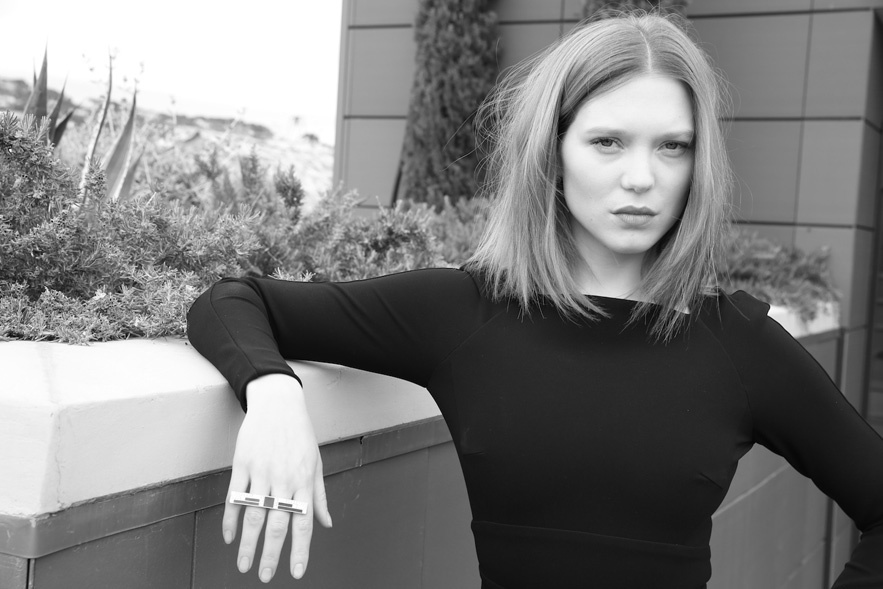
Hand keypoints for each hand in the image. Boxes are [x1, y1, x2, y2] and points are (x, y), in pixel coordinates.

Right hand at [223, 374, 332, 581]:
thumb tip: (327, 523)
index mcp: (304, 481)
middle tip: (266, 576)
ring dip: (248, 544)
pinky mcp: (242, 464)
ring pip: (253, 515)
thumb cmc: (300, 434)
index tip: (297, 572)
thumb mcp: (316, 463)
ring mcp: (262, 472)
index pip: (303, 522)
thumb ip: (319, 496)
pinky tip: (230, 537)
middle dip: (271, 554)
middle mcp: (284, 479)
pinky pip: (234, 497)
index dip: (300, 550)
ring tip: (244, 565)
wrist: (278, 403)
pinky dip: (230, 519)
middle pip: (276, 524)